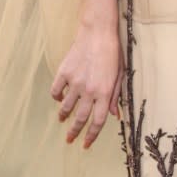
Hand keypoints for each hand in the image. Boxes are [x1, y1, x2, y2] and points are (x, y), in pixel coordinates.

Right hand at [50, 23, 123, 147]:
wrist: (98, 31)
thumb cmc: (113, 52)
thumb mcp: (120, 74)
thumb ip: (116, 96)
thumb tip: (115, 115)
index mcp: (104, 92)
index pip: (98, 121)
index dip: (92, 136)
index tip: (86, 145)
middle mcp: (89, 90)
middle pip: (80, 118)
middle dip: (75, 132)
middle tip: (70, 139)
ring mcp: (75, 82)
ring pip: (66, 107)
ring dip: (63, 116)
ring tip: (62, 119)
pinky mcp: (64, 72)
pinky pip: (56, 90)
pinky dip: (56, 97)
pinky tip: (59, 98)